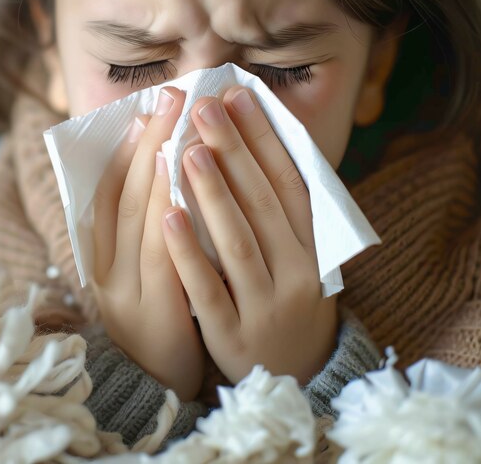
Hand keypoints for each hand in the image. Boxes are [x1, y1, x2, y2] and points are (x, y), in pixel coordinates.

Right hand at [90, 86, 203, 401]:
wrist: (159, 391)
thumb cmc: (160, 321)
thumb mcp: (143, 274)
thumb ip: (147, 231)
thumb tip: (163, 173)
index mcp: (102, 259)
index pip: (107, 194)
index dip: (122, 150)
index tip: (142, 111)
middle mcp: (106, 269)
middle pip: (122, 195)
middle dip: (145, 143)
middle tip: (168, 96)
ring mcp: (125, 290)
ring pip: (136, 218)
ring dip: (154, 167)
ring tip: (173, 124)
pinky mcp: (151, 311)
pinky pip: (159, 257)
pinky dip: (165, 218)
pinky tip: (177, 185)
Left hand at [161, 86, 338, 385]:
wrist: (297, 383)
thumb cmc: (286, 303)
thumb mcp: (299, 260)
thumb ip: (280, 213)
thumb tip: (251, 143)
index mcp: (312, 251)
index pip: (288, 184)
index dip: (264, 139)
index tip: (237, 96)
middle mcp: (295, 274)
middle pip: (262, 204)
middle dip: (232, 151)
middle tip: (203, 106)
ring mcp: (265, 305)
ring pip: (237, 242)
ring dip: (212, 193)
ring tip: (185, 149)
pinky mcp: (233, 335)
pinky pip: (208, 289)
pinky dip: (188, 253)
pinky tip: (167, 217)